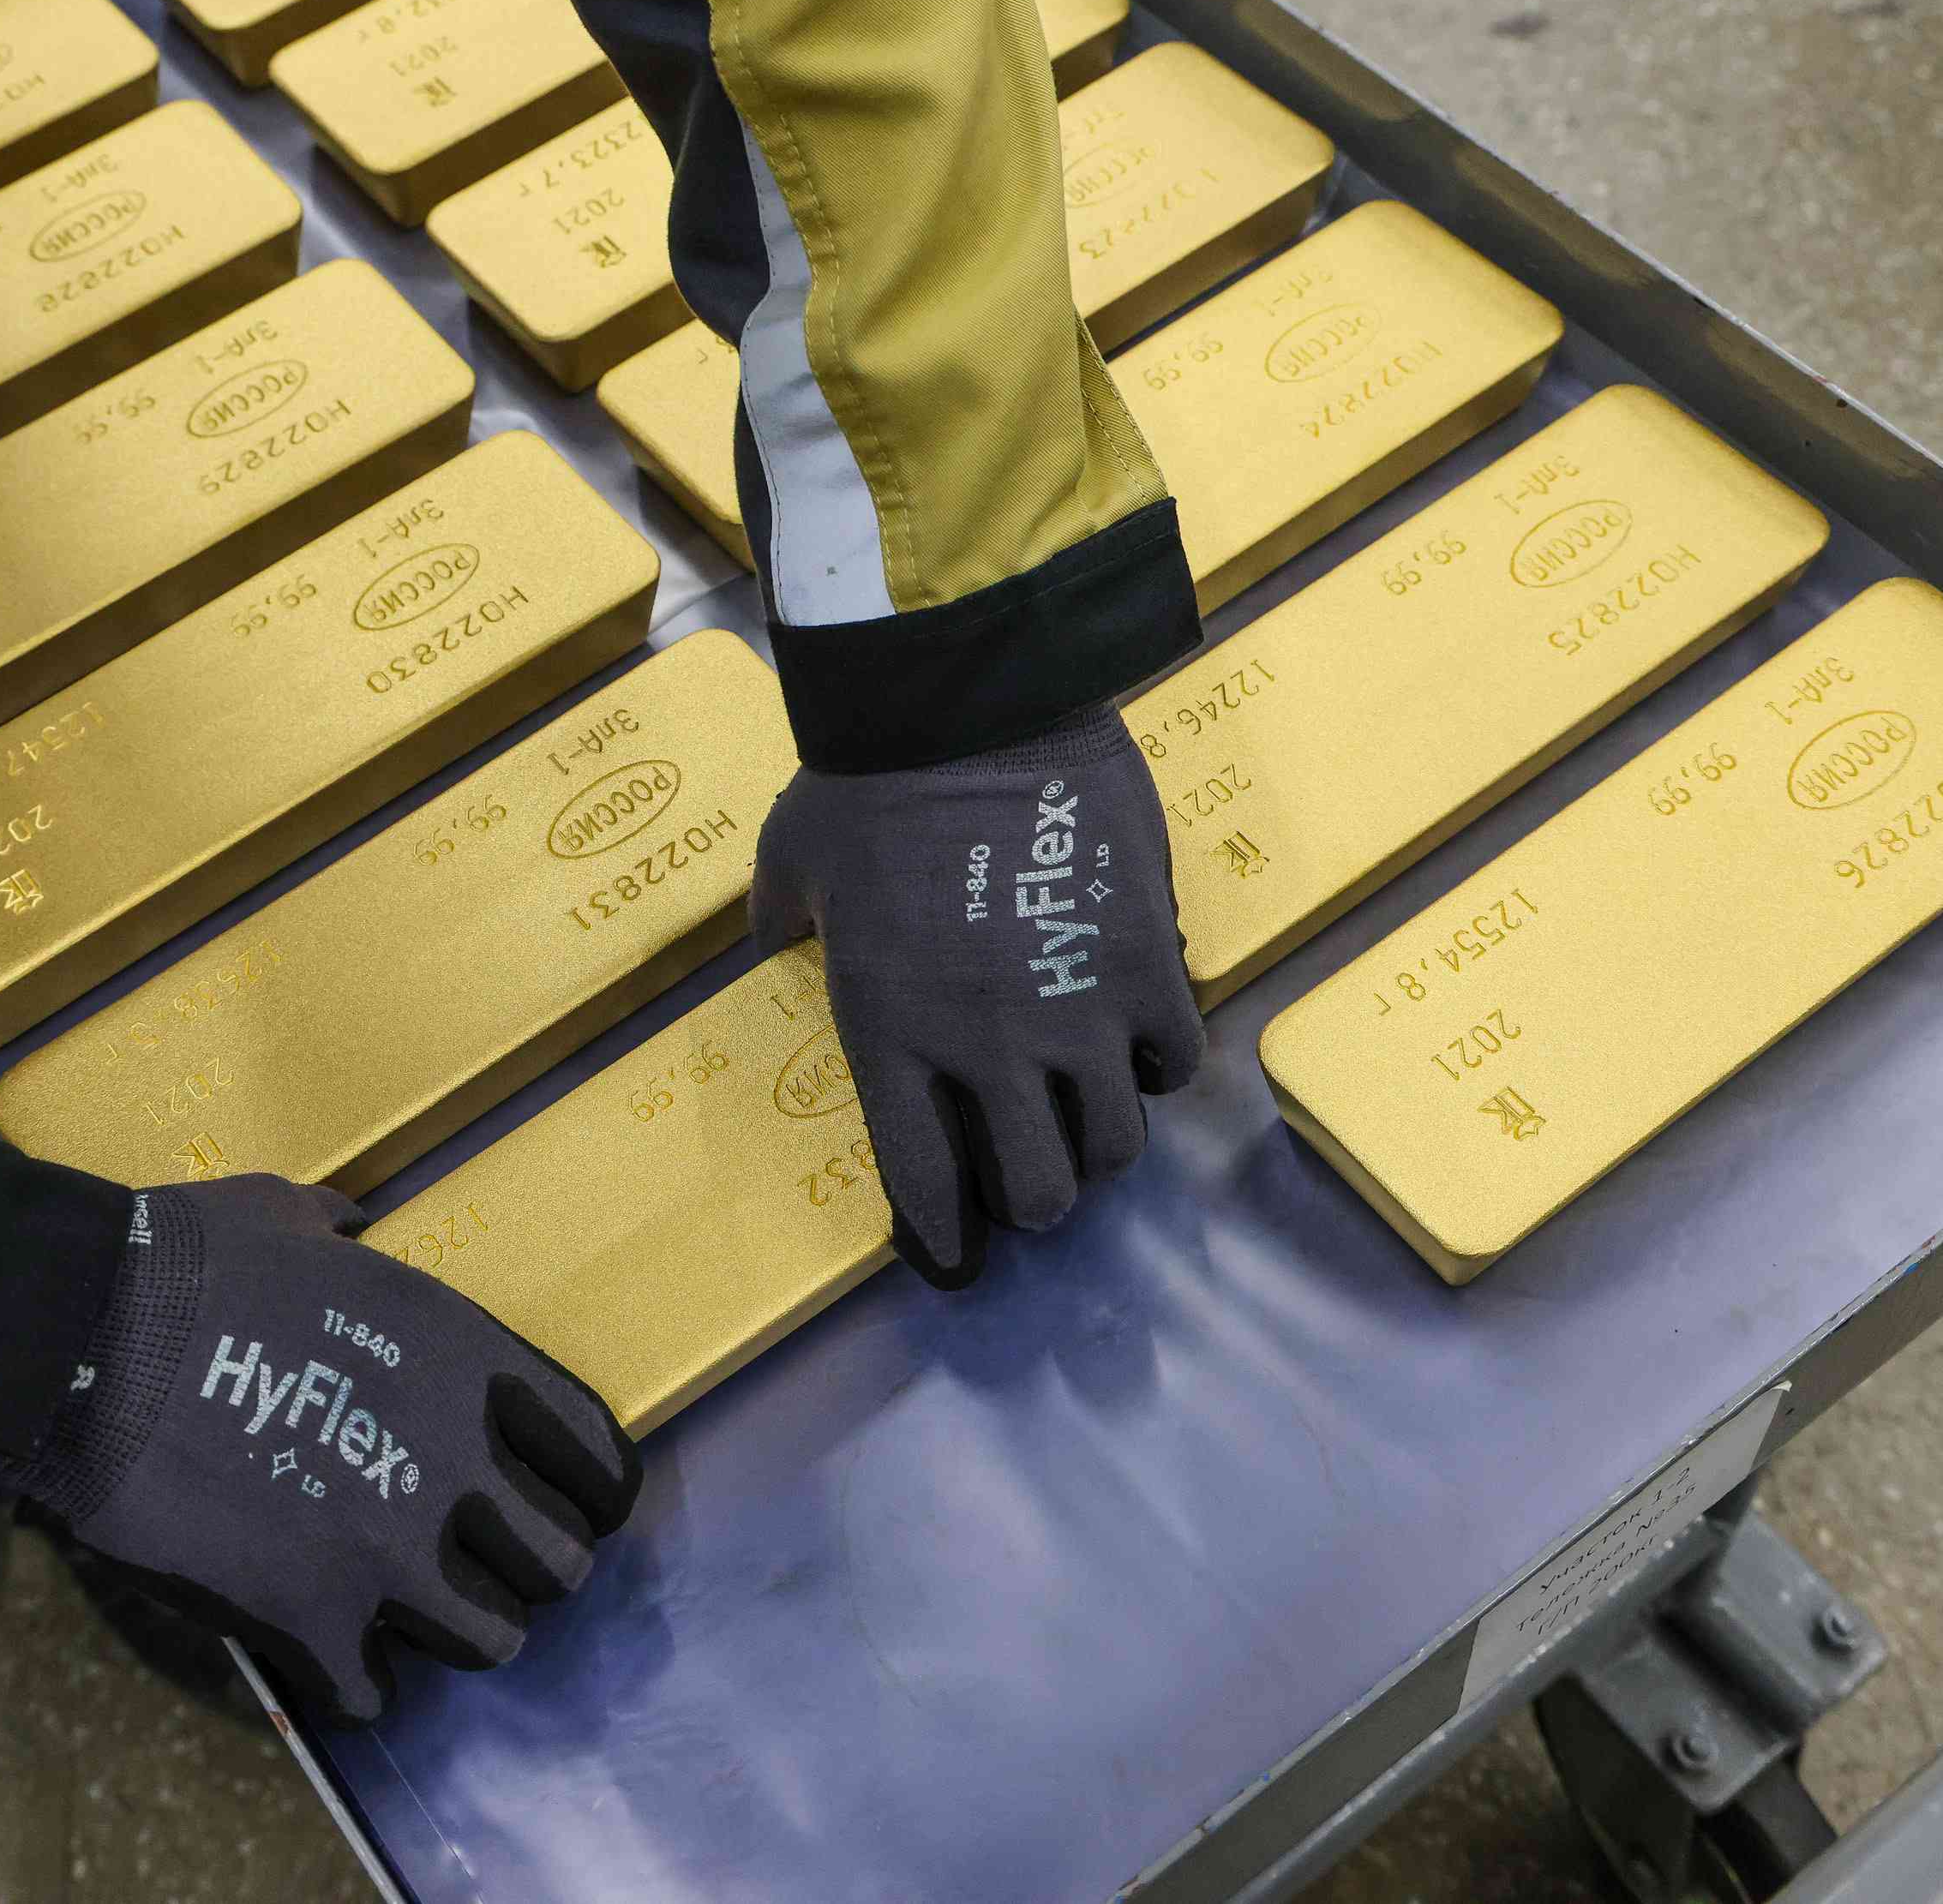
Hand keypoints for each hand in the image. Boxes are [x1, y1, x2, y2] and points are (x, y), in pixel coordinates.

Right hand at [0, 1174, 637, 1723]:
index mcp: (468, 1362)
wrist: (81, 1340)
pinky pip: (375, 1696)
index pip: (598, 1457)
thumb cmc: (186, 1262)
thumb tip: (344, 1228)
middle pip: (557, 1565)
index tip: (571, 1507)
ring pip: (490, 1641)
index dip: (591, 1491)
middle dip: (524, 1570)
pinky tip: (328, 1657)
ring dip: (455, 1633)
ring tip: (411, 1618)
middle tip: (479, 1566)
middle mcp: (454, 1464)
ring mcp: (390, 1553)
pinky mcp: (312, 1620)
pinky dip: (356, 1685)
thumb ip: (341, 1235)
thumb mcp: (289, 1215)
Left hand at [749, 702, 1205, 1285]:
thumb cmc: (864, 775)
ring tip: (1091, 1116)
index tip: (954, 1245)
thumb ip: (778, 919)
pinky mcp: (1146, 960)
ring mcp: (1074, 1011)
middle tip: (1036, 1170)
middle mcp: (986, 1048)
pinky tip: (1139, 1039)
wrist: (970, 696)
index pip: (924, 1184)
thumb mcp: (790, 857)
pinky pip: (1174, 1059)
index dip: (943, 1232)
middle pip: (1043, 1191)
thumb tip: (767, 943)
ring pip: (1117, 1144)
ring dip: (1102, 1142)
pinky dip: (1158, 1063)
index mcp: (889, 1035)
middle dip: (1040, 1198)